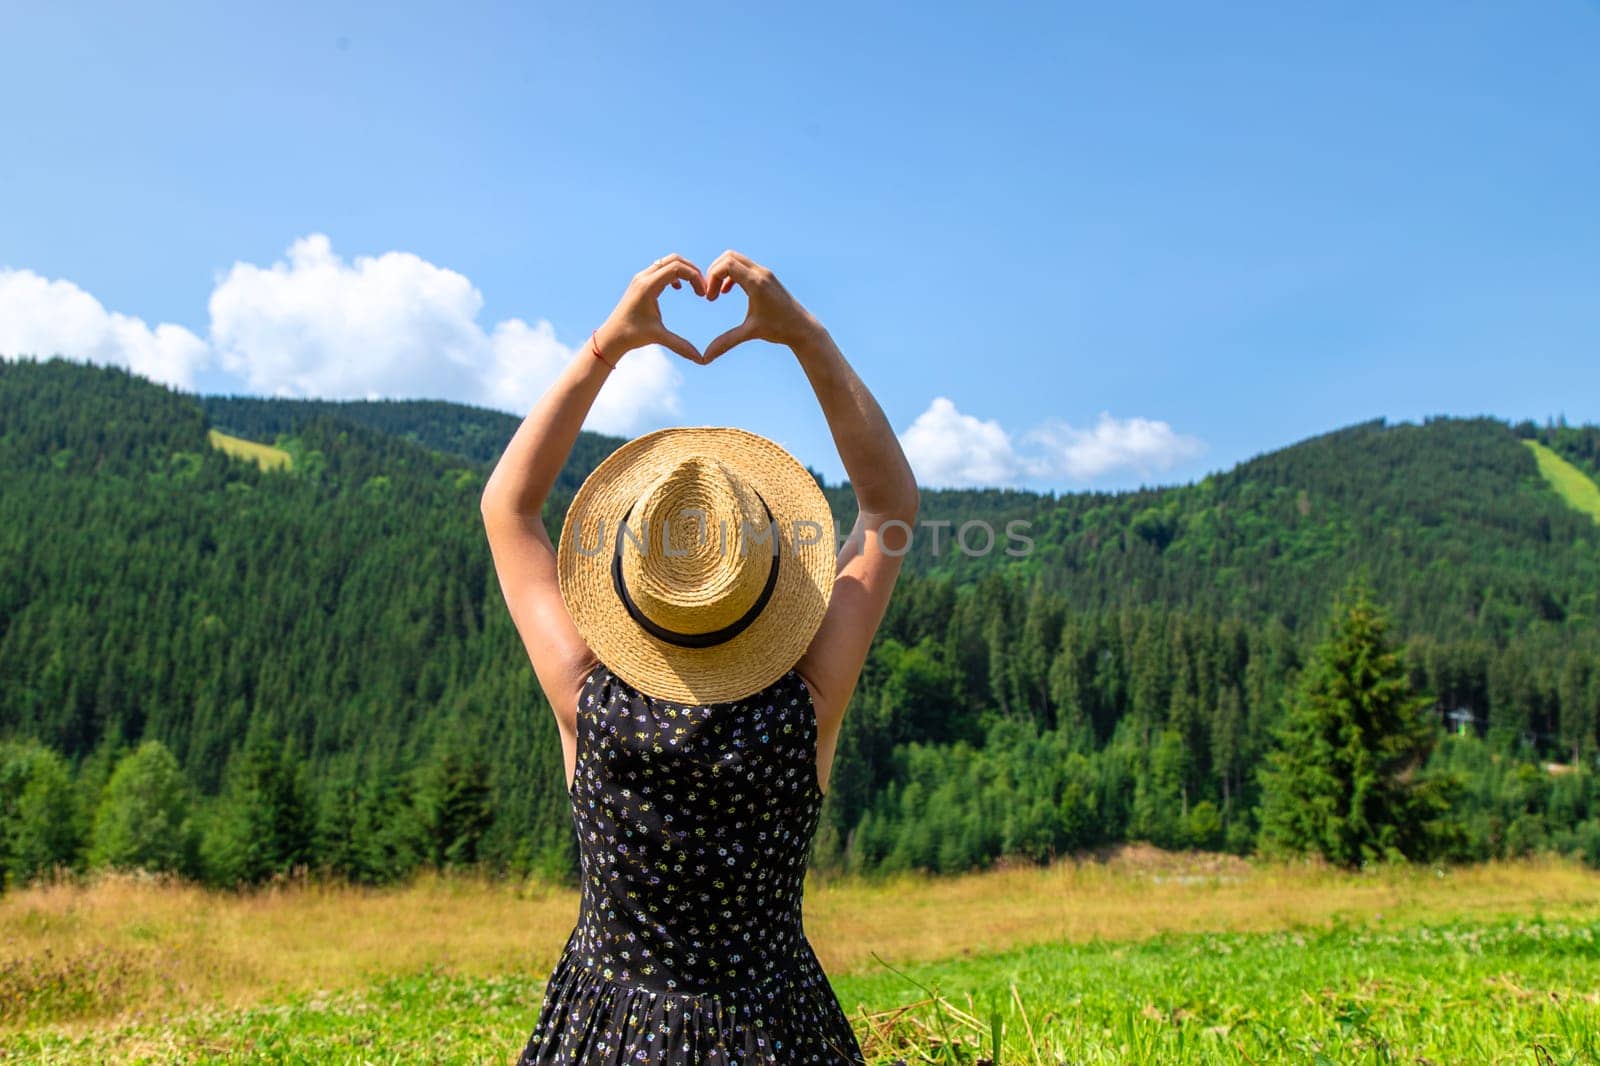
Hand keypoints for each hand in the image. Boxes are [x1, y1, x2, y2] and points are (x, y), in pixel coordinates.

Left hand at [595, 254, 706, 364]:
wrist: (611, 336)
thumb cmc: (632, 336)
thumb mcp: (659, 337)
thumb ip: (681, 346)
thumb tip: (701, 359)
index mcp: (648, 286)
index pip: (677, 268)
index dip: (695, 277)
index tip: (702, 294)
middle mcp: (644, 277)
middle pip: (674, 259)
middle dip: (692, 270)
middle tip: (702, 288)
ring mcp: (641, 277)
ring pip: (668, 261)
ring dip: (684, 271)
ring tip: (694, 287)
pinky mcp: (640, 281)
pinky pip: (661, 268)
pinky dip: (674, 273)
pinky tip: (678, 289)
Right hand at [702, 250, 824, 362]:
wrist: (803, 328)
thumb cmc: (779, 330)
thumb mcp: (750, 333)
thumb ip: (725, 343)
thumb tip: (705, 358)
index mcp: (756, 283)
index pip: (727, 265)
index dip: (712, 277)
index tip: (710, 298)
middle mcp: (761, 273)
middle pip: (729, 257)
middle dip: (714, 272)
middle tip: (710, 293)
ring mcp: (765, 273)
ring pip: (736, 259)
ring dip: (722, 273)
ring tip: (717, 293)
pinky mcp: (767, 277)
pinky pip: (743, 266)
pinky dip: (731, 274)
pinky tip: (727, 291)